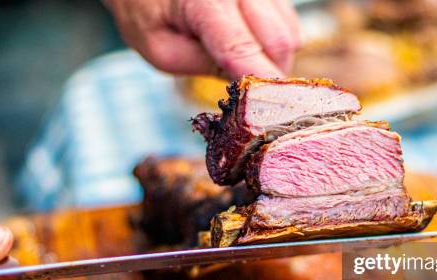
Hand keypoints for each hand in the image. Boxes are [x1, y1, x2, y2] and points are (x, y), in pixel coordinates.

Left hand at [104, 0, 300, 78]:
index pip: (243, 48)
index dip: (260, 84)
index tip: (269, 112)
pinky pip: (288, 23)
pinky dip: (276, 43)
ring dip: (275, 58)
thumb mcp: (161, 49)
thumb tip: (244, 86)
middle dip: (270, 74)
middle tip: (251, 92)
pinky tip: (252, 45)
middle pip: (278, 42)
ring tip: (246, 64)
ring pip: (289, 33)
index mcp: (206, 1)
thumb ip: (202, 66)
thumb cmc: (147, 12)